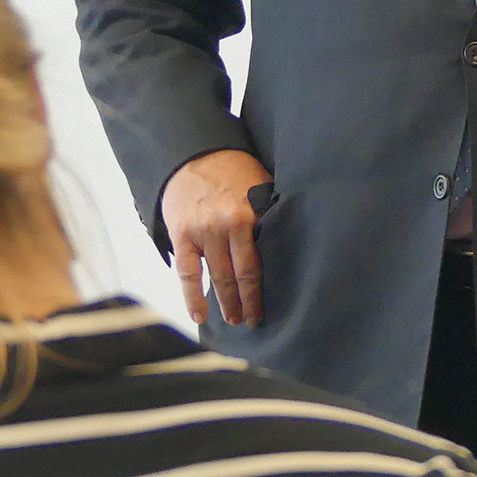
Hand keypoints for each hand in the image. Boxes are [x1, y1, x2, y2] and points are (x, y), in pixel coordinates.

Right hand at [160, 149, 271, 326]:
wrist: (194, 154)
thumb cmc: (235, 170)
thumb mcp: (261, 183)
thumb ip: (270, 211)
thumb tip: (295, 237)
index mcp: (251, 213)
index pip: (261, 260)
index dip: (264, 288)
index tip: (269, 307)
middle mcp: (227, 225)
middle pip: (240, 274)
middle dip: (247, 302)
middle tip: (254, 322)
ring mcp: (202, 231)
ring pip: (216, 276)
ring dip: (226, 302)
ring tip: (234, 321)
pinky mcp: (181, 234)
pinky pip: (186, 272)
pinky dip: (192, 296)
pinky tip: (200, 314)